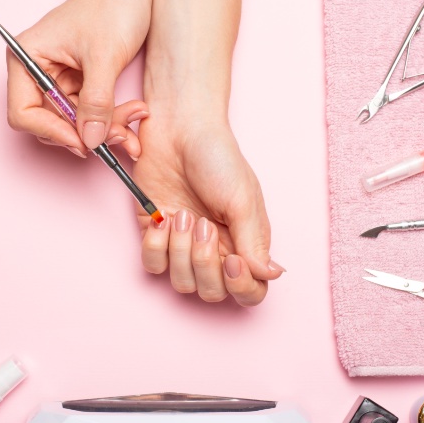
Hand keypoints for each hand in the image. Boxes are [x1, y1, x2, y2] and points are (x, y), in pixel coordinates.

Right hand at [6, 0, 152, 157]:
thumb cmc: (112, 4)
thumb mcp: (104, 56)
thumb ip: (96, 101)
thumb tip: (91, 141)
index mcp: (27, 58)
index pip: (23, 112)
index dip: (52, 131)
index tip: (84, 142)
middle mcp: (37, 72)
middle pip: (51, 123)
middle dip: (86, 133)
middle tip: (120, 136)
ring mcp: (59, 80)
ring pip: (75, 125)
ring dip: (106, 130)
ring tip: (134, 123)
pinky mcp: (80, 85)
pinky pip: (91, 116)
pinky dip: (112, 121)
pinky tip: (133, 116)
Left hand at [134, 116, 283, 305]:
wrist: (180, 130)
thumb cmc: (217, 158)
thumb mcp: (242, 200)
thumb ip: (254, 243)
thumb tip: (271, 276)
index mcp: (244, 244)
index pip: (249, 291)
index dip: (241, 287)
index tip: (232, 260)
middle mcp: (215, 250)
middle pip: (212, 292)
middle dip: (205, 264)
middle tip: (204, 224)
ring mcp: (183, 245)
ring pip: (181, 283)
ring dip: (180, 251)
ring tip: (184, 215)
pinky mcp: (154, 234)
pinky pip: (152, 265)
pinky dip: (155, 247)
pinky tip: (162, 219)